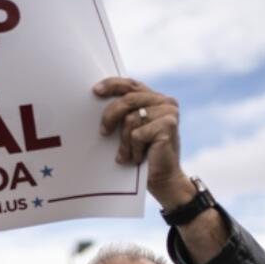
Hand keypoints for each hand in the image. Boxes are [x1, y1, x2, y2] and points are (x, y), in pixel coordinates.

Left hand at [93, 77, 194, 208]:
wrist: (163, 179)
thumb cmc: (144, 154)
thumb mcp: (133, 129)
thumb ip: (125, 112)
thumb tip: (97, 97)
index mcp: (155, 98)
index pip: (131, 84)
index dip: (112, 85)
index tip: (95, 91)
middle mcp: (165, 101)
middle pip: (128, 99)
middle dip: (110, 115)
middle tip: (103, 132)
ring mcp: (169, 112)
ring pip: (131, 119)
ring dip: (124, 142)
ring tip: (126, 155)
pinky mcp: (168, 126)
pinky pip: (137, 134)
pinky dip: (133, 149)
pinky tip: (138, 158)